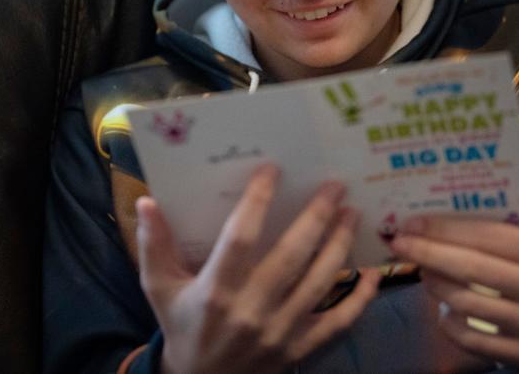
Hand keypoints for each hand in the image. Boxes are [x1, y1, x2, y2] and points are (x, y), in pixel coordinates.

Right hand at [136, 165, 379, 373]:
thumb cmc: (181, 324)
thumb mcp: (159, 286)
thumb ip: (153, 244)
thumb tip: (146, 201)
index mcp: (215, 291)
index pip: (240, 237)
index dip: (257, 201)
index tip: (273, 170)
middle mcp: (251, 310)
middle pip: (291, 256)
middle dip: (316, 216)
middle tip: (335, 185)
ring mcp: (280, 331)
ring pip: (319, 283)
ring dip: (340, 245)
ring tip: (353, 213)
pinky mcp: (299, 349)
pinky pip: (338, 322)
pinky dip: (359, 299)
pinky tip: (371, 273)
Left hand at [390, 195, 518, 371]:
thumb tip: (484, 179)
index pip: (488, 234)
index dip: (445, 228)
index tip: (411, 221)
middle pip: (472, 267)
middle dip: (428, 252)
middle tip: (399, 242)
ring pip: (467, 302)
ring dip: (434, 284)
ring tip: (421, 270)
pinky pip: (472, 338)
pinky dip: (448, 322)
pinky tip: (441, 308)